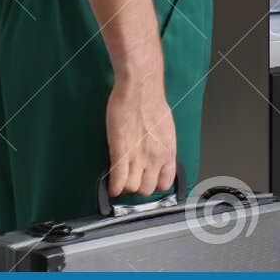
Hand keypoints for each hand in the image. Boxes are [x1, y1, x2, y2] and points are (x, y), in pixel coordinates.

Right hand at [106, 74, 176, 199]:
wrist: (141, 90)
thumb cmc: (152, 103)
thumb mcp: (165, 130)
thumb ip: (161, 147)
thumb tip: (155, 156)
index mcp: (168, 151)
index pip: (166, 183)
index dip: (154, 184)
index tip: (147, 181)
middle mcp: (156, 157)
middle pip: (146, 190)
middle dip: (137, 187)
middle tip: (130, 179)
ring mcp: (138, 156)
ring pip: (131, 188)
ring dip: (124, 186)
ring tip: (120, 178)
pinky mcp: (121, 151)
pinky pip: (118, 179)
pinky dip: (113, 186)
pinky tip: (110, 185)